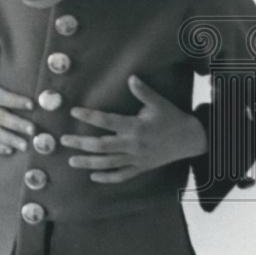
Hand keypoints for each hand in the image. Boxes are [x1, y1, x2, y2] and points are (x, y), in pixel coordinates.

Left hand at [61, 75, 206, 182]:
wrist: (192, 140)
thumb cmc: (173, 118)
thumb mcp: (159, 103)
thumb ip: (143, 91)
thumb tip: (131, 77)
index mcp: (136, 127)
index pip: (107, 121)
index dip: (89, 117)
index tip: (74, 112)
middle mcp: (133, 145)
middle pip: (101, 146)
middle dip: (81, 143)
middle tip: (63, 140)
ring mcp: (137, 159)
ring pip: (108, 164)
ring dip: (88, 163)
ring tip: (71, 161)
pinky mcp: (141, 168)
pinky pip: (122, 176)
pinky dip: (107, 178)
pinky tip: (93, 176)